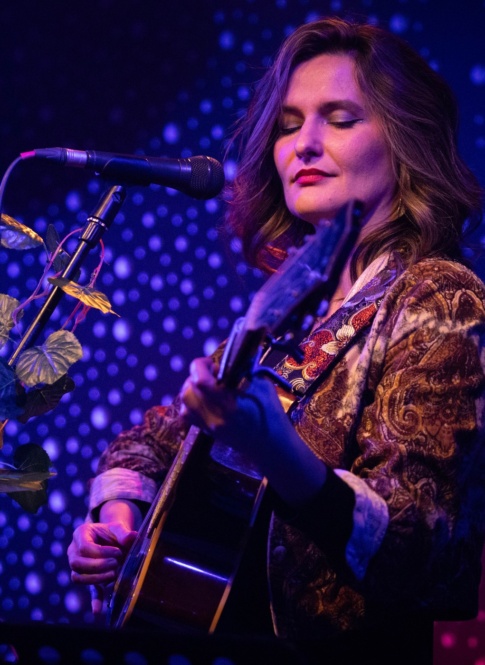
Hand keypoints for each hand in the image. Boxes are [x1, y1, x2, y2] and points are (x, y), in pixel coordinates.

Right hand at [68, 519, 136, 612]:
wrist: (111, 538)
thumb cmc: (112, 532)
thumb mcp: (117, 528)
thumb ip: (123, 532)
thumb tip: (132, 537)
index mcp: (80, 534)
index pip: (84, 547)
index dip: (101, 552)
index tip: (118, 552)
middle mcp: (74, 551)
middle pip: (76, 563)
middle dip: (97, 566)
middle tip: (115, 564)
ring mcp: (78, 567)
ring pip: (77, 577)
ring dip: (96, 579)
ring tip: (114, 575)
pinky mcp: (88, 579)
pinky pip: (88, 590)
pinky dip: (94, 600)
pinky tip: (98, 611)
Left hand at [180, 357, 326, 505]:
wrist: (273, 447)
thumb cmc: (272, 415)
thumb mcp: (263, 387)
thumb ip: (245, 371)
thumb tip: (234, 359)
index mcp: (228, 405)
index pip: (200, 381)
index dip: (201, 366)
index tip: (213, 363)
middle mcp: (213, 417)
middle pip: (187, 391)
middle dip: (196, 376)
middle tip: (212, 374)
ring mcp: (209, 427)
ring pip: (184, 404)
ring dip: (191, 389)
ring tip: (207, 385)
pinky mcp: (208, 432)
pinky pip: (188, 415)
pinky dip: (191, 403)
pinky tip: (205, 398)